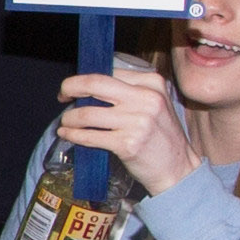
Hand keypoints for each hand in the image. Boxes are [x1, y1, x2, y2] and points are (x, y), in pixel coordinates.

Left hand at [54, 65, 194, 194]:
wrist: (177, 167)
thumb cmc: (160, 135)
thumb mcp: (154, 104)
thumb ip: (129, 92)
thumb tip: (89, 87)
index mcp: (152, 83)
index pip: (109, 72)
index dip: (84, 78)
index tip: (72, 88)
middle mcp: (146, 98)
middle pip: (95, 84)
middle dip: (70, 88)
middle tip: (62, 96)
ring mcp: (137, 121)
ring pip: (87, 114)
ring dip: (69, 119)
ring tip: (65, 123)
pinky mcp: (127, 144)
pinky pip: (89, 137)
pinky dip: (73, 135)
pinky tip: (68, 135)